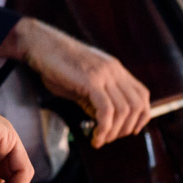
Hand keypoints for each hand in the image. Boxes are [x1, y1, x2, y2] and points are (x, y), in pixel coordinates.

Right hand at [0, 18, 149, 148]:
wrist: (40, 43)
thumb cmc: (56, 63)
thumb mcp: (81, 80)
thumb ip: (95, 97)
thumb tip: (102, 120)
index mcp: (115, 69)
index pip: (142, 95)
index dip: (141, 117)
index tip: (128, 131)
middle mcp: (114, 71)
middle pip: (137, 106)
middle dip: (126, 129)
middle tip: (108, 138)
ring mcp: (104, 74)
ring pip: (123, 111)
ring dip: (114, 132)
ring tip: (100, 139)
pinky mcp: (90, 80)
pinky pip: (106, 110)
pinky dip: (104, 128)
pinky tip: (95, 135)